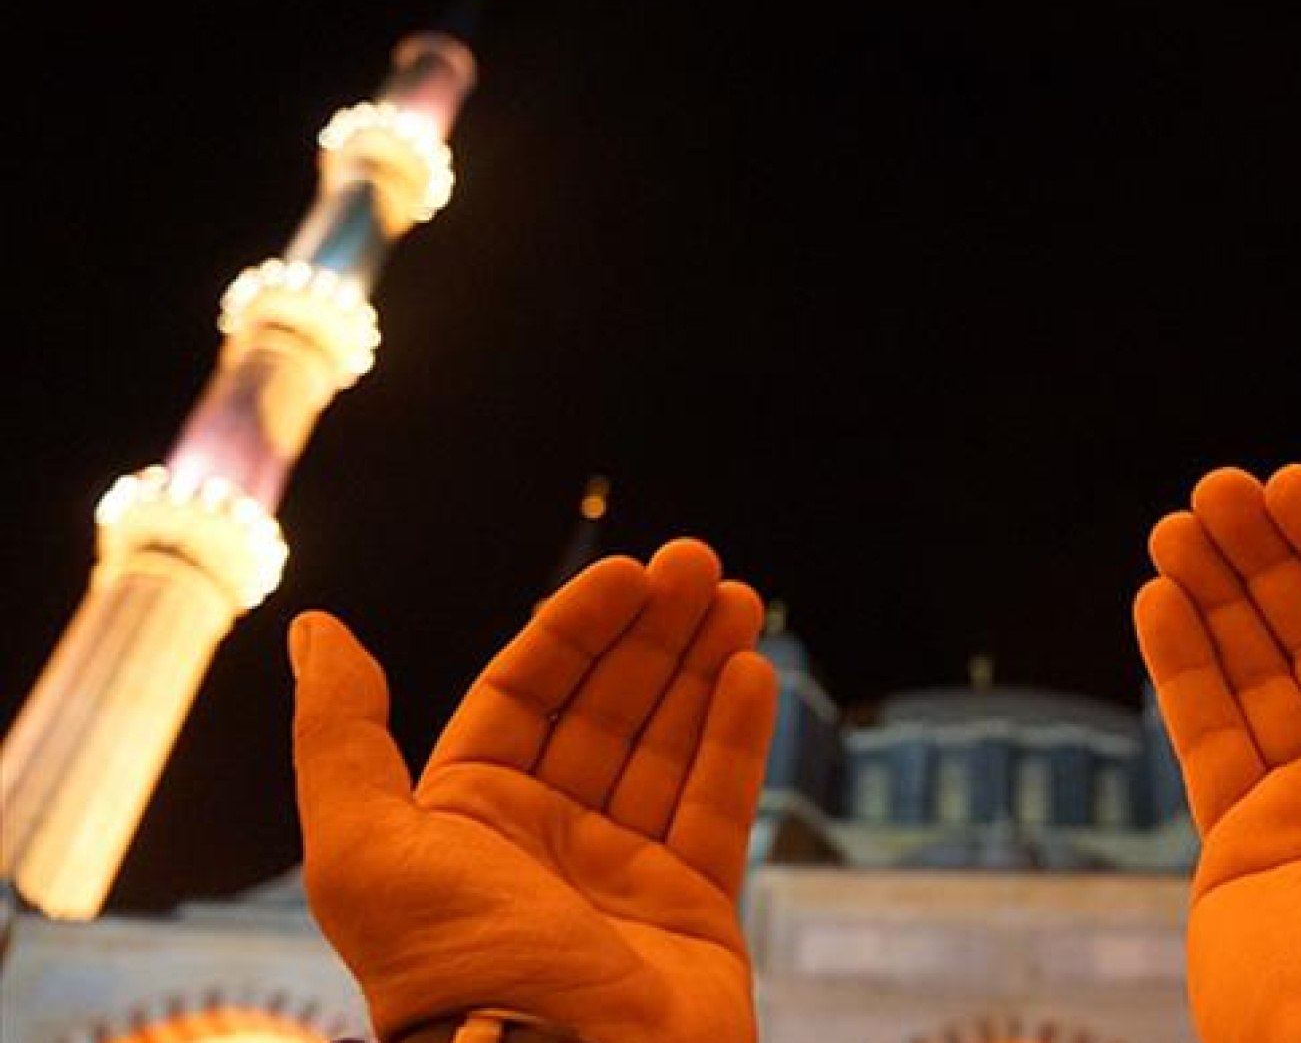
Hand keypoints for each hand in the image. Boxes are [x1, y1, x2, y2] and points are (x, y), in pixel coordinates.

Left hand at [290, 542, 776, 1042]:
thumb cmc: (458, 971)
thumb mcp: (366, 849)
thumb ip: (340, 736)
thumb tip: (315, 628)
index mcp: (467, 819)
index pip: (526, 693)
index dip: (576, 627)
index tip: (628, 573)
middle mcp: (545, 839)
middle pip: (608, 708)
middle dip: (654, 632)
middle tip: (700, 563)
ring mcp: (623, 873)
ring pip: (669, 746)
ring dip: (703, 667)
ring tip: (739, 598)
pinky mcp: (692, 908)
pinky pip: (717, 806)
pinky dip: (736, 739)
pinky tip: (752, 673)